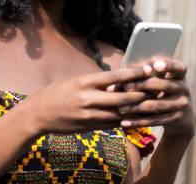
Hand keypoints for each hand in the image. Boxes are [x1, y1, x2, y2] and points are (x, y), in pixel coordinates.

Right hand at [27, 66, 150, 134]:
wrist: (38, 114)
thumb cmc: (57, 93)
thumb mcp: (75, 81)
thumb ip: (96, 82)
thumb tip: (119, 80)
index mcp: (85, 82)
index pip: (114, 77)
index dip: (133, 73)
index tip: (147, 69)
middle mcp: (88, 98)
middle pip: (122, 97)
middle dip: (141, 93)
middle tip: (156, 88)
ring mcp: (89, 115)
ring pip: (120, 113)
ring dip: (137, 109)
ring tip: (152, 103)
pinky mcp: (89, 126)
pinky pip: (112, 124)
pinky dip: (126, 120)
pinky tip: (137, 117)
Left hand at [117, 56, 194, 137]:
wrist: (183, 116)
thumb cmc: (165, 90)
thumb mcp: (163, 79)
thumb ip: (148, 73)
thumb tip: (126, 73)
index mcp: (180, 75)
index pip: (179, 67)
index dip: (168, 65)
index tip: (155, 64)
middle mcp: (184, 88)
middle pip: (165, 85)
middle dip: (144, 85)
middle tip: (125, 87)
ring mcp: (182, 104)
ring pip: (157, 105)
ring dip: (137, 107)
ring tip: (121, 108)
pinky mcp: (176, 119)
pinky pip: (155, 121)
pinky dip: (138, 122)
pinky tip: (125, 122)